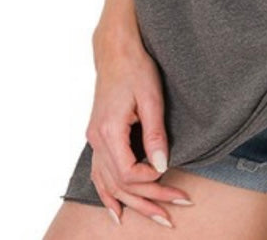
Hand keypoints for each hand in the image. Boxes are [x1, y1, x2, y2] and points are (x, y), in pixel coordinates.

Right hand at [85, 30, 192, 226]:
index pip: (129, 172)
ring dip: (131, 203)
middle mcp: (96, 139)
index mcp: (108, 131)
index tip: (171, 174)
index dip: (151, 180)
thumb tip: (162, 165)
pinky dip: (107, 194)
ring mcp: (94, 139)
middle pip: (119, 184)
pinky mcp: (98, 136)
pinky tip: (116, 211)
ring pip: (108, 183)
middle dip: (147, 201)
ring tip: (156, 217)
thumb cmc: (136, 68)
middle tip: (173, 214)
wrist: (116, 50)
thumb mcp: (151, 98)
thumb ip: (155, 133)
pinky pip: (99, 174)